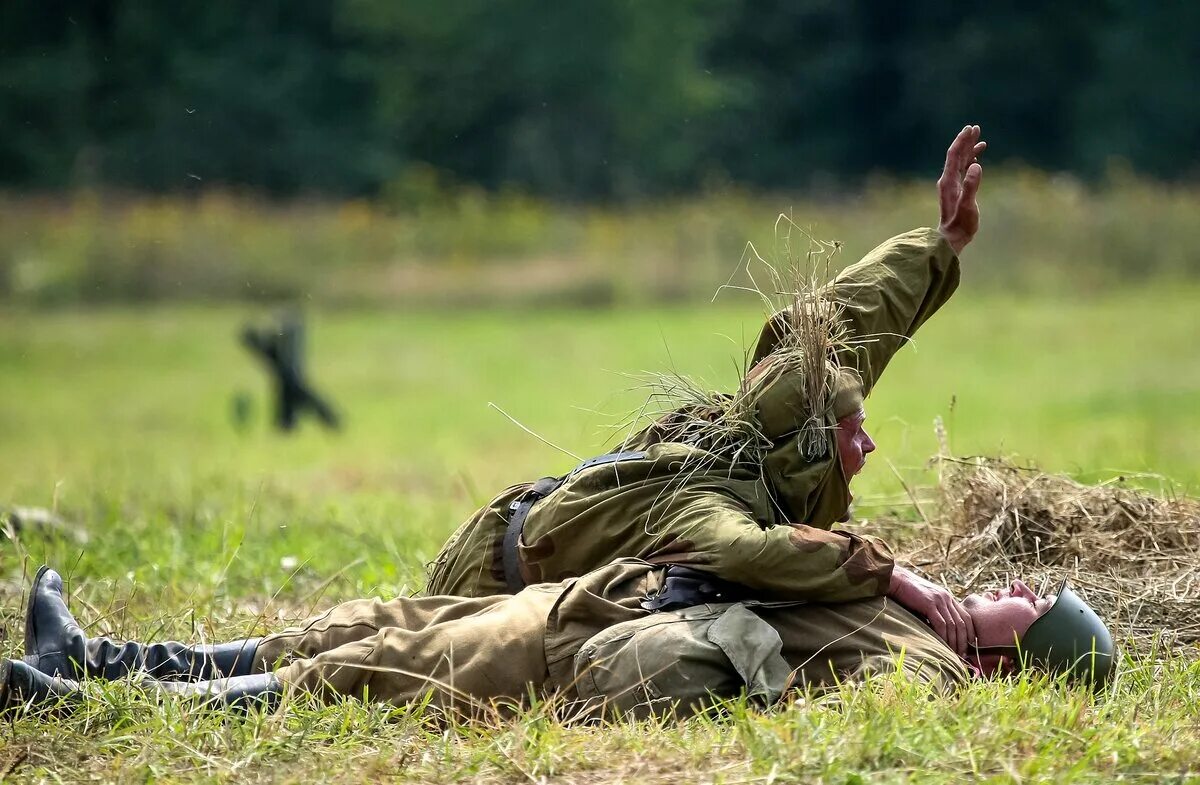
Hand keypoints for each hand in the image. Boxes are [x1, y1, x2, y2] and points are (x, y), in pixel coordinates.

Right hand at [887, 565, 974, 656]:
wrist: (896, 580)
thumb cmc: (907, 593)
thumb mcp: (926, 601)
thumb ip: (935, 611)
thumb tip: (939, 631)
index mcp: (947, 597)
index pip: (966, 617)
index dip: (970, 632)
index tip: (969, 646)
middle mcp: (946, 598)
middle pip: (961, 623)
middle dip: (963, 641)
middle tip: (962, 655)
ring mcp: (938, 600)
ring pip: (952, 625)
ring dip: (954, 642)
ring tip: (953, 654)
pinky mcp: (929, 604)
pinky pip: (940, 624)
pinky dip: (943, 636)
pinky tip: (942, 645)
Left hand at [937, 125, 985, 254]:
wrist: (952, 238)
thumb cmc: (961, 224)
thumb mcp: (968, 205)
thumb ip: (971, 186)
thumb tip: (976, 165)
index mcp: (949, 181)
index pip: (954, 155)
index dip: (962, 141)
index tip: (970, 128)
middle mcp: (948, 180)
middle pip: (956, 155)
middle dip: (966, 141)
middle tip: (975, 128)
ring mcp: (951, 185)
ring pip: (960, 162)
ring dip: (969, 150)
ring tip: (980, 139)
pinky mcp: (956, 191)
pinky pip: (962, 171)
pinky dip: (970, 162)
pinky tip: (976, 159)